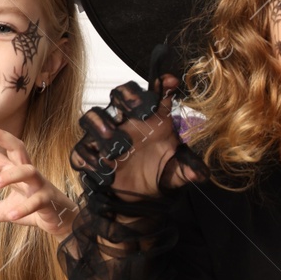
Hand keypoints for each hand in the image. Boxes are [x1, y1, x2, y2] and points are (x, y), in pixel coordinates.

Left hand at [0, 125, 77, 237]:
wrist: (61, 220)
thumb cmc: (34, 209)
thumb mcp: (5, 211)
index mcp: (16, 171)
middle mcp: (28, 173)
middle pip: (18, 147)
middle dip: (3, 137)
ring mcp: (40, 185)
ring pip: (28, 171)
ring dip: (10, 175)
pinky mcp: (48, 200)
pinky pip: (37, 200)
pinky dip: (24, 207)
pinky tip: (12, 215)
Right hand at [72, 55, 206, 196]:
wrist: (139, 198)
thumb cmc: (158, 171)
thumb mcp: (177, 170)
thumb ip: (188, 168)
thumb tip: (201, 173)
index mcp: (150, 120)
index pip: (153, 94)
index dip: (160, 84)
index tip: (170, 81)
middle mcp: (126, 122)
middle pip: (118, 94)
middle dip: (127, 97)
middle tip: (139, 111)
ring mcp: (105, 138)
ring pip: (91, 117)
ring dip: (101, 126)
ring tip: (118, 146)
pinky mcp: (90, 157)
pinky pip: (79, 151)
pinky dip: (87, 159)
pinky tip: (104, 170)